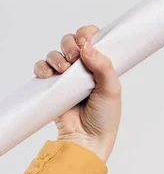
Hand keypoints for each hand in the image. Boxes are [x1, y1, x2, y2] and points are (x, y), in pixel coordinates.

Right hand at [33, 25, 121, 162]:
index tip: (85, 40)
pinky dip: (42, 67)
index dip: (87, 34)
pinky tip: (48, 74)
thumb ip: (103, 66)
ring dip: (56, 56)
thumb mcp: (112, 89)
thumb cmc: (105, 117)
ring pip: (55, 53)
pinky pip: (41, 68)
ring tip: (63, 70)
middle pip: (71, 41)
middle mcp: (84, 68)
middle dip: (70, 44)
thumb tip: (88, 47)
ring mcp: (67, 77)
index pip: (92, 39)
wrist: (87, 139)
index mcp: (101, 65)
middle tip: (74, 57)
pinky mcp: (53, 87)